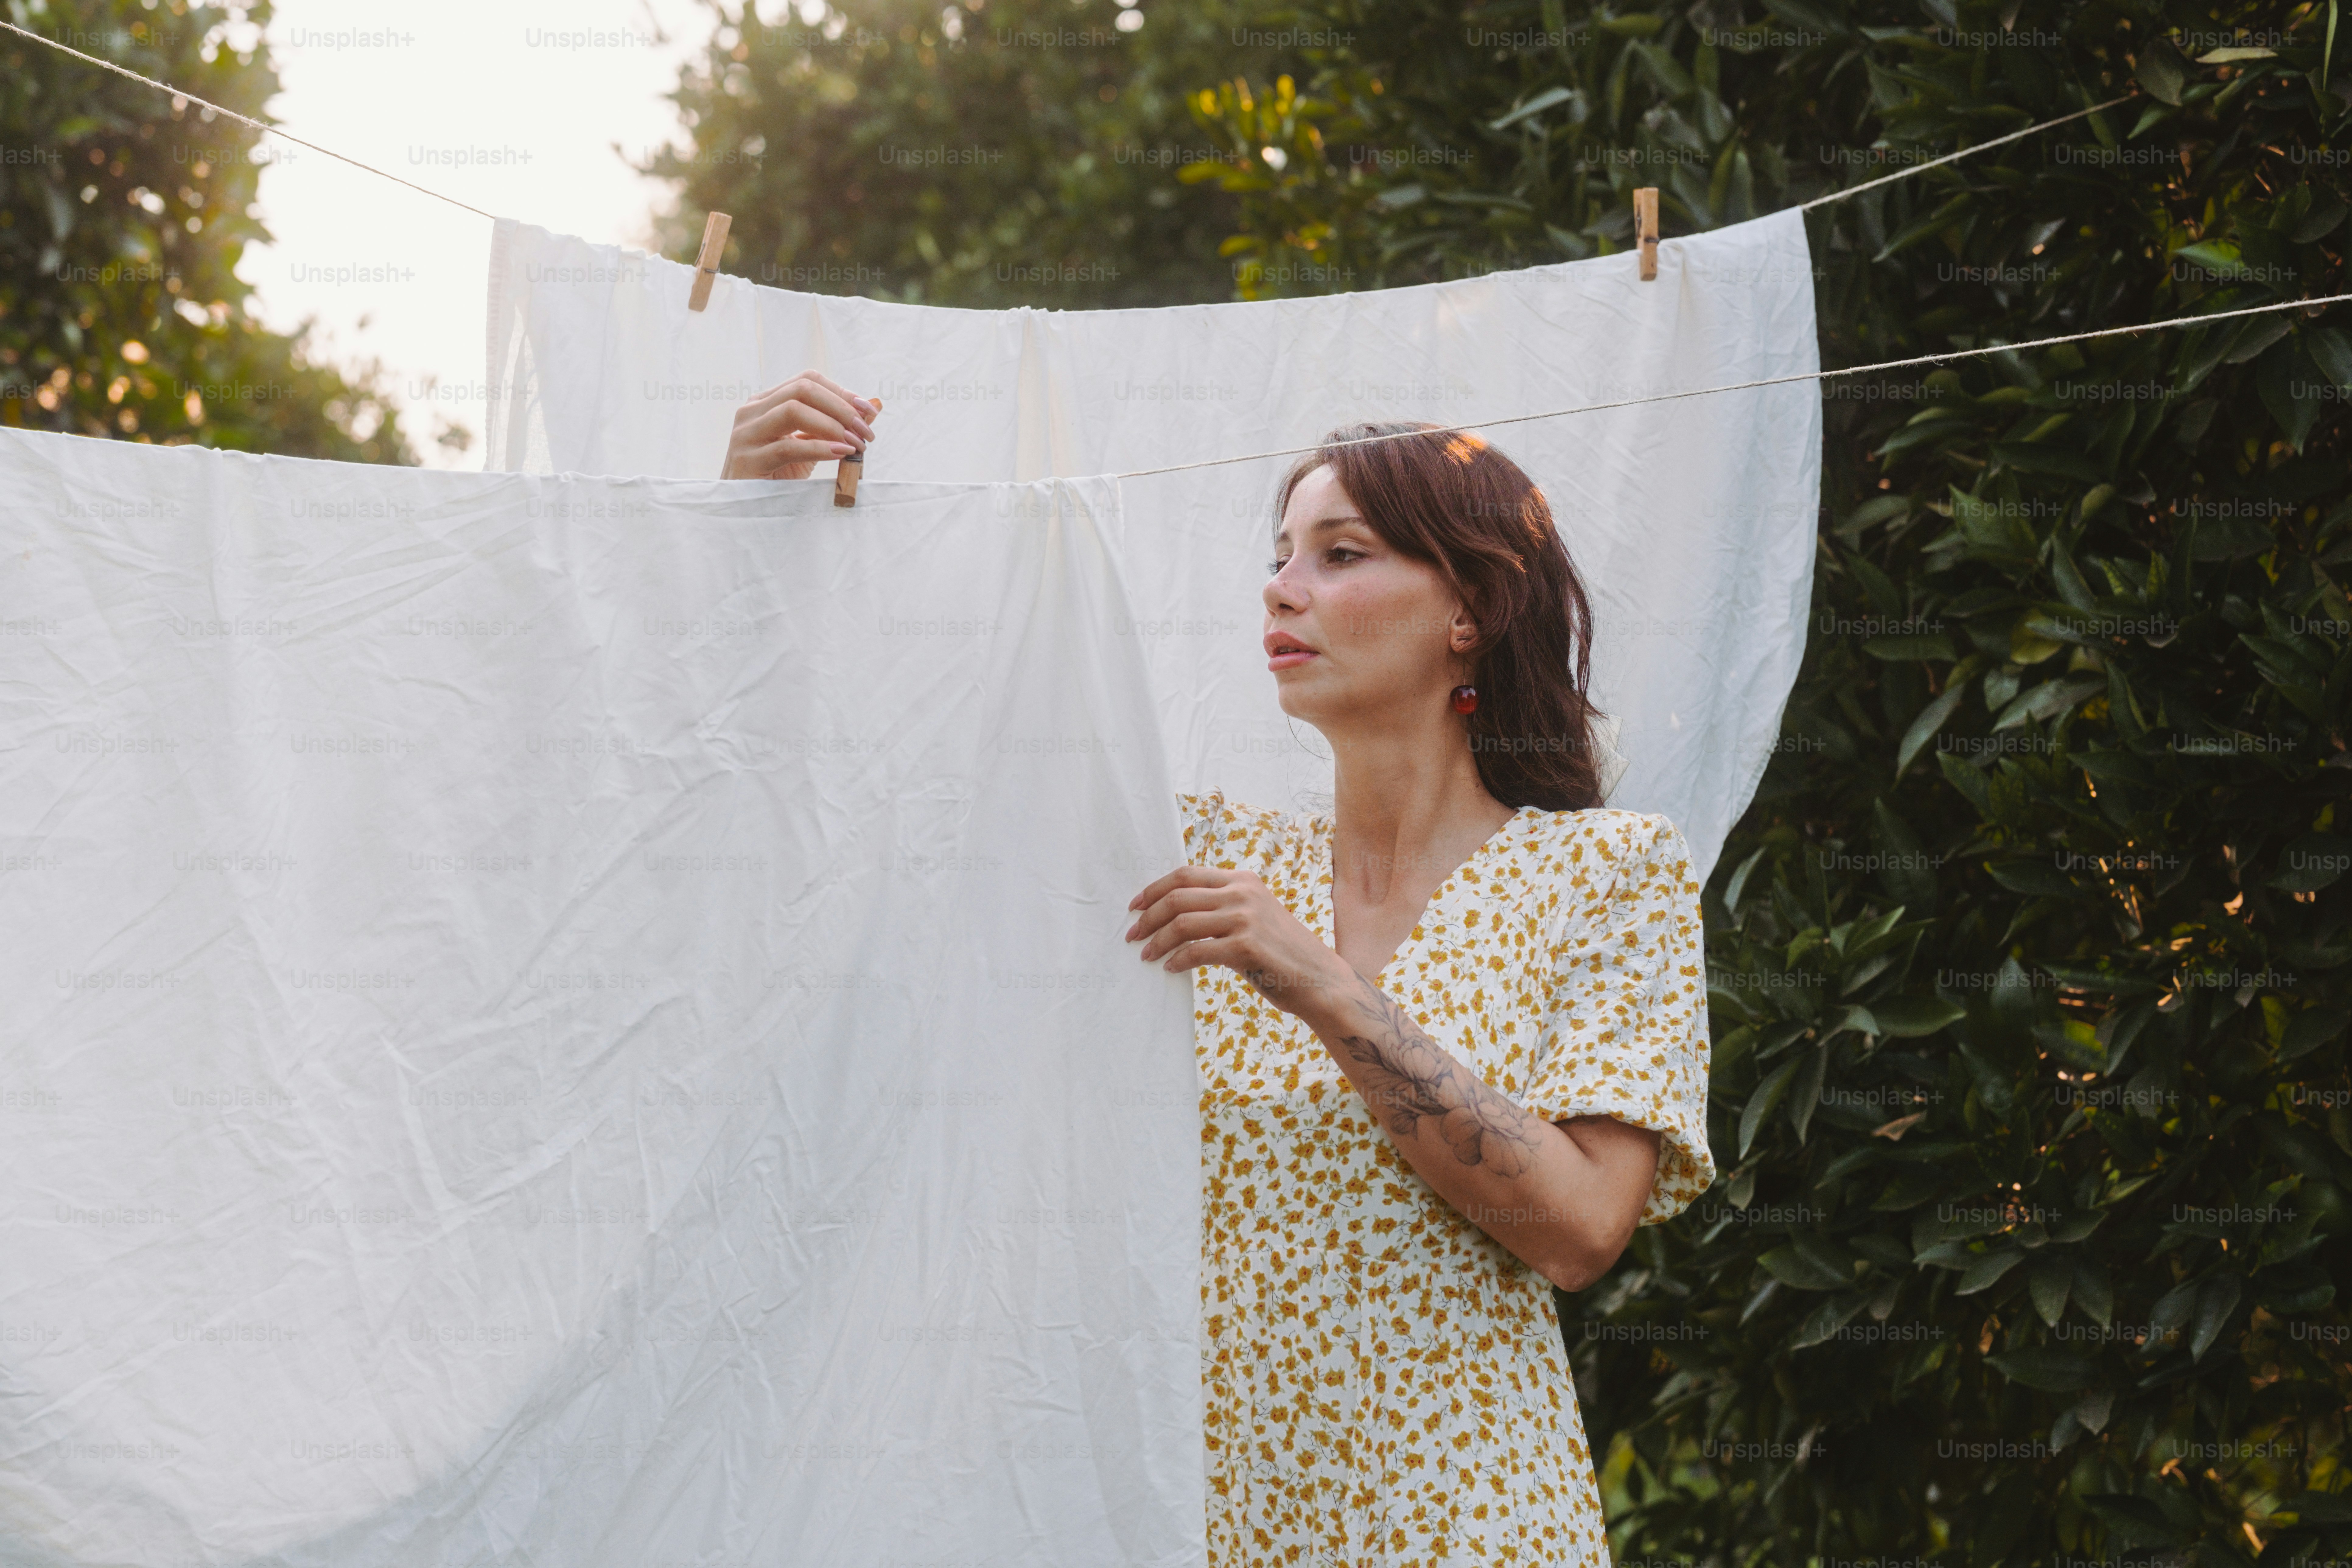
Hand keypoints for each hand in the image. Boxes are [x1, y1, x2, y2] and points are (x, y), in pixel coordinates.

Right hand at [720, 370, 880, 478]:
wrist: (744, 509)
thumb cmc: (777, 477)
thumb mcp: (809, 447)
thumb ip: (835, 426)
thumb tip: (874, 407)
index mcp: (765, 402)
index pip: (807, 381)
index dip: (841, 392)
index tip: (868, 411)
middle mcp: (751, 411)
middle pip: (803, 389)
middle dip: (841, 407)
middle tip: (866, 430)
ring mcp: (746, 434)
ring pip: (793, 410)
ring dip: (833, 425)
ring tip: (855, 444)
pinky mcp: (747, 459)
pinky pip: (788, 446)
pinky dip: (820, 448)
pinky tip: (841, 454)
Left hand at [1126, 867, 1353, 1020]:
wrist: (1318, 978)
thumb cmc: (1281, 952)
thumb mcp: (1253, 916)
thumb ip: (1221, 907)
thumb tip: (1176, 916)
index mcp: (1242, 880)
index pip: (1185, 874)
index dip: (1154, 889)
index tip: (1136, 906)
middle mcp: (1242, 893)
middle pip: (1177, 895)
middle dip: (1148, 916)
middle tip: (1132, 934)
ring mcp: (1245, 918)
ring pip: (1182, 922)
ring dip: (1157, 941)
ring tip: (1146, 954)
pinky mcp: (1245, 946)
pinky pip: (1196, 951)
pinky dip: (1177, 960)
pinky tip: (1170, 969)